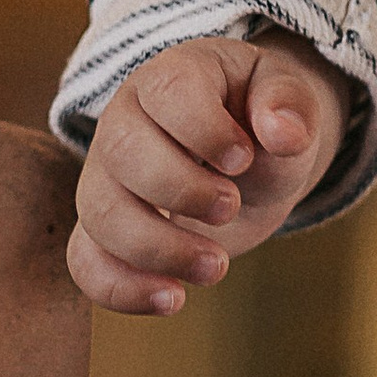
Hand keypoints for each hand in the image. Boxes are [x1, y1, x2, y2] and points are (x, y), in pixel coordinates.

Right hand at [69, 34, 349, 316]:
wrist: (248, 161)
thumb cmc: (261, 119)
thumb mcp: (286, 98)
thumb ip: (290, 104)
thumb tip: (285, 133)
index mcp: (171, 77)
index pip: (167, 91)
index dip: (203, 129)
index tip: (243, 158)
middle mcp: (126, 122)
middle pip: (122, 152)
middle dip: (181, 190)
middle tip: (231, 207)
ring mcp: (107, 177)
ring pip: (100, 213)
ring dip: (158, 249)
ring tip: (215, 265)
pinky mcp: (106, 230)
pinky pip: (86, 261)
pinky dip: (122, 289)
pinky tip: (173, 299)